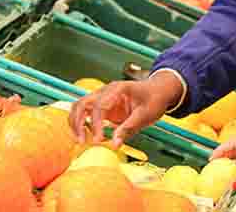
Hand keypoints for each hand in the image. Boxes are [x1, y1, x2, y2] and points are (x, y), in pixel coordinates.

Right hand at [68, 70, 183, 148]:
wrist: (159, 91)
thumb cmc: (154, 99)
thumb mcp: (146, 114)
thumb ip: (129, 128)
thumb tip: (115, 145)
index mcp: (118, 89)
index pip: (99, 106)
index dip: (96, 124)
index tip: (98, 140)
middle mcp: (106, 91)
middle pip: (82, 104)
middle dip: (78, 123)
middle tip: (81, 141)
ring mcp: (102, 98)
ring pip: (79, 107)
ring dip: (76, 123)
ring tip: (80, 141)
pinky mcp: (102, 107)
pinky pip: (85, 114)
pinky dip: (81, 124)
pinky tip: (86, 137)